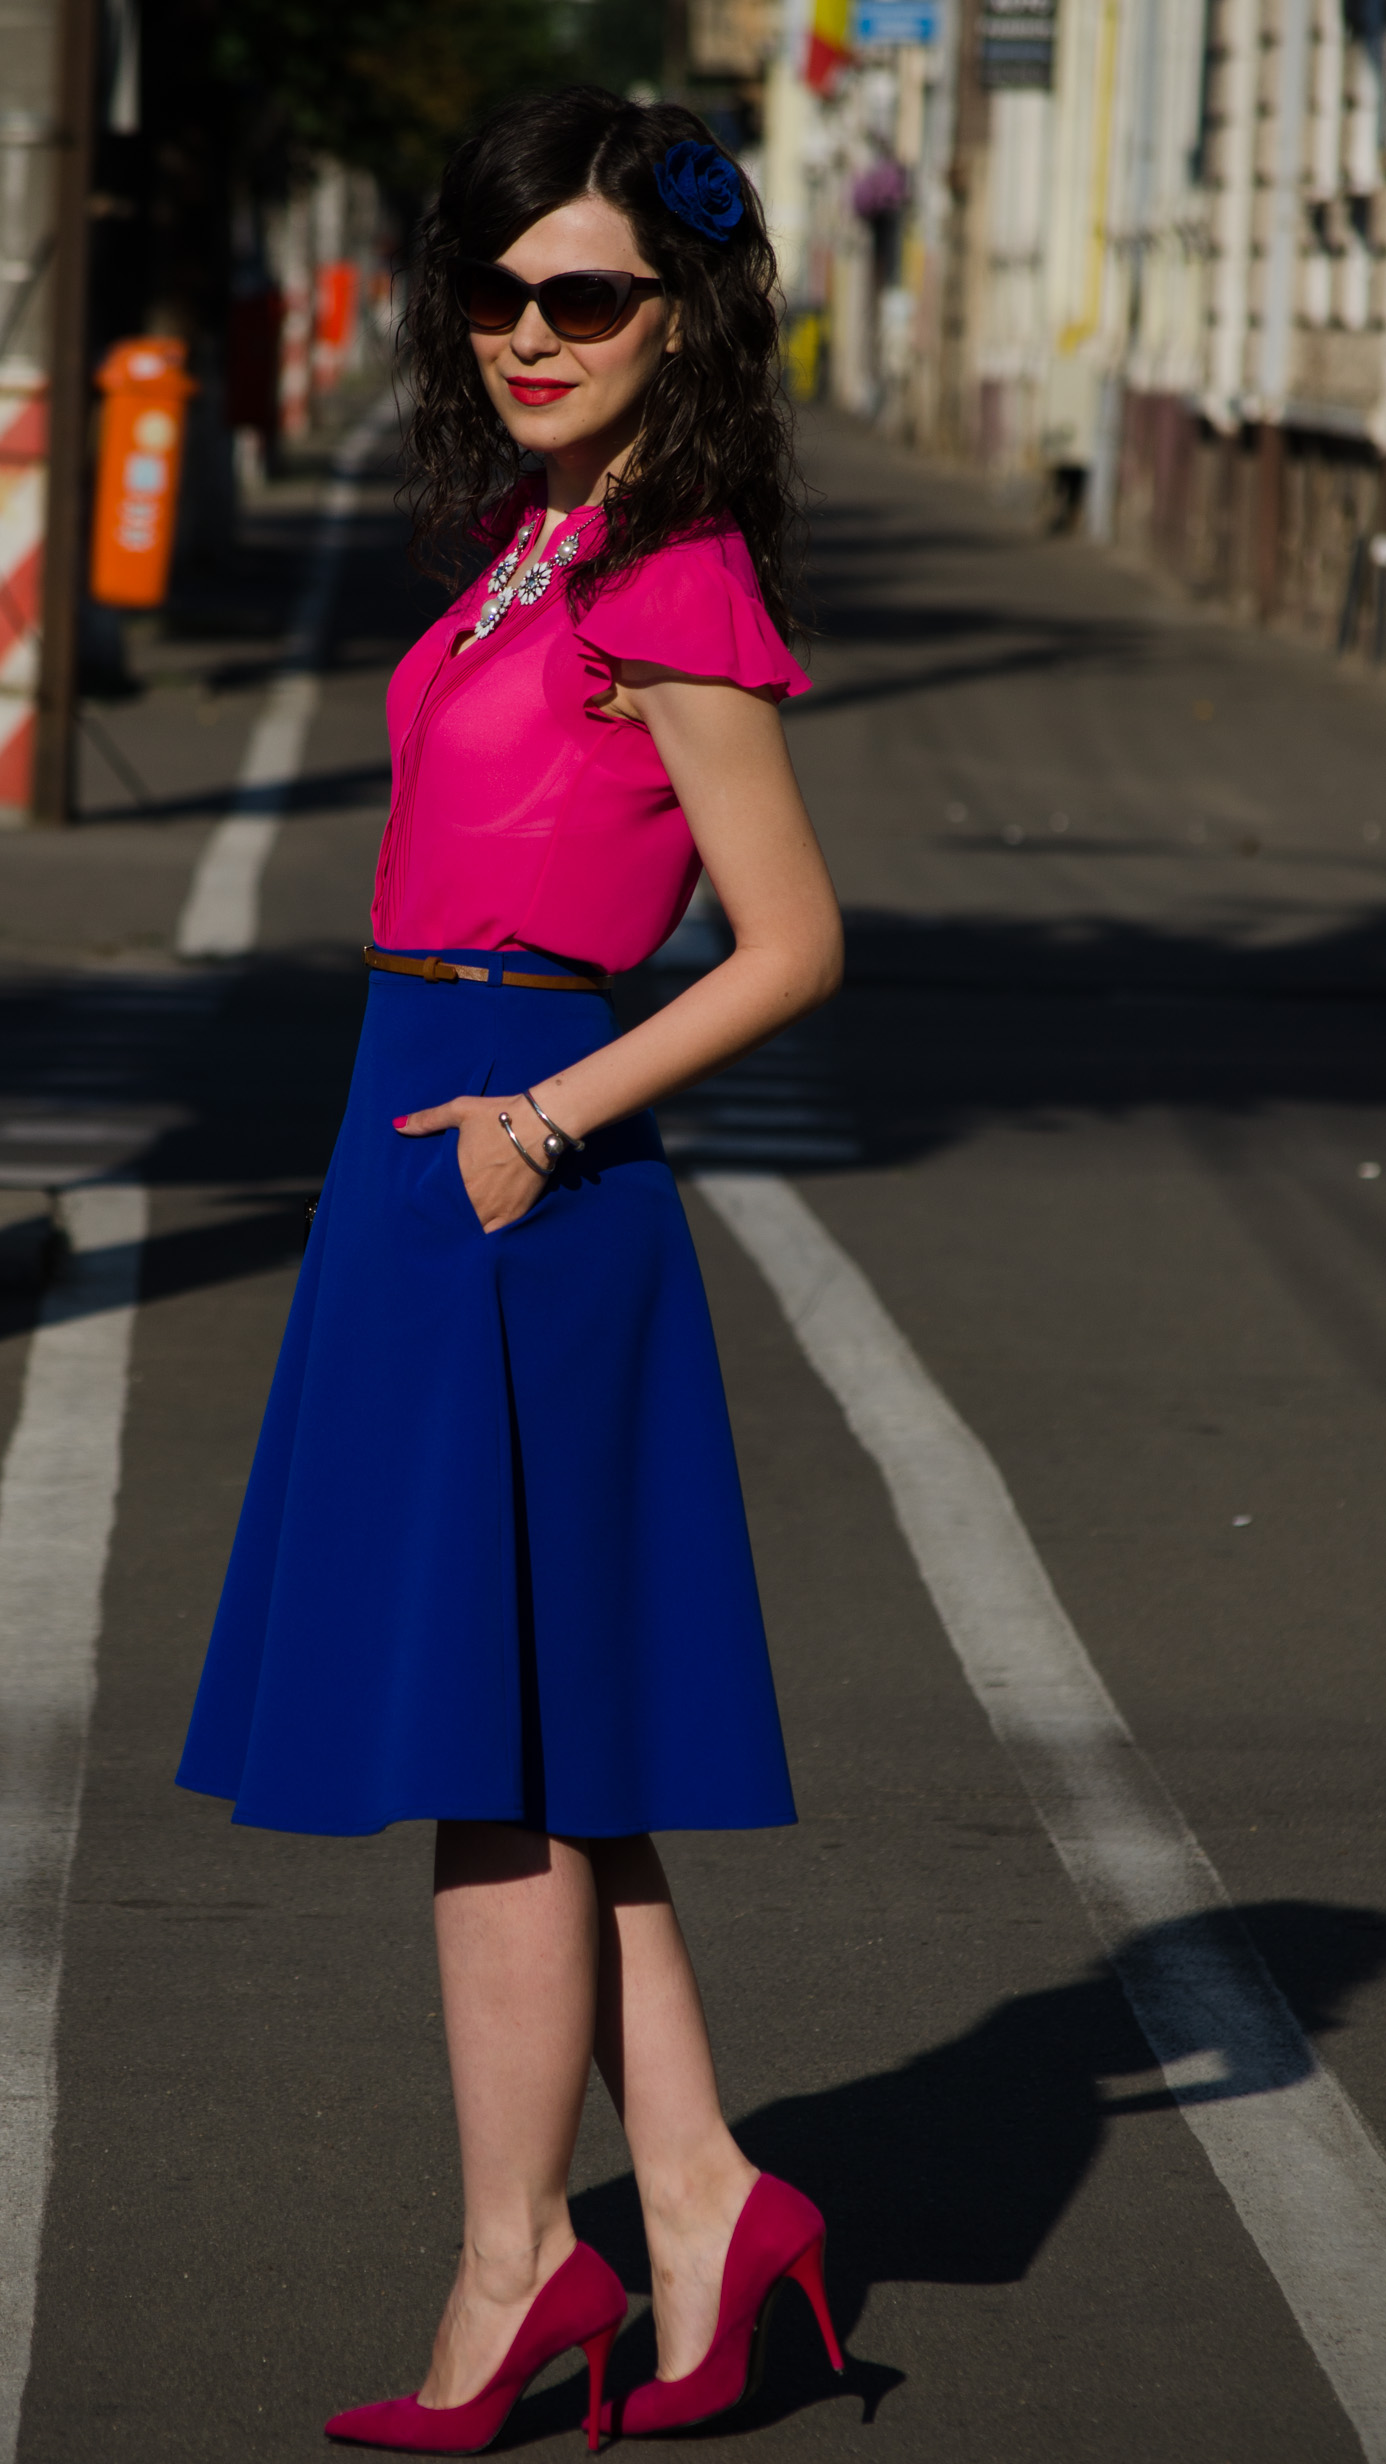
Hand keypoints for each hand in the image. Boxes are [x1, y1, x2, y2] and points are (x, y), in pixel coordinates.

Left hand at [393, 1093, 547, 1232]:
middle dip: (448, 1219)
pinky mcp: (515, 1213)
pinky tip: (482, 1235)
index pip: (435, 1201)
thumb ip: (428, 1120)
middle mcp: (473, 1198)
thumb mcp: (460, 1110)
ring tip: (460, 1230)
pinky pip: (496, 1235)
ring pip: (472, 1229)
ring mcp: (494, 1208)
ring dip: (466, 1228)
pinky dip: (487, 1236)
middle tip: (442, 1222)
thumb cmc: (499, 1116)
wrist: (540, 1126)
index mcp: (456, 1177)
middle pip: (453, 1218)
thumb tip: (397, 1124)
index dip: (432, 1206)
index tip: (429, 1207)